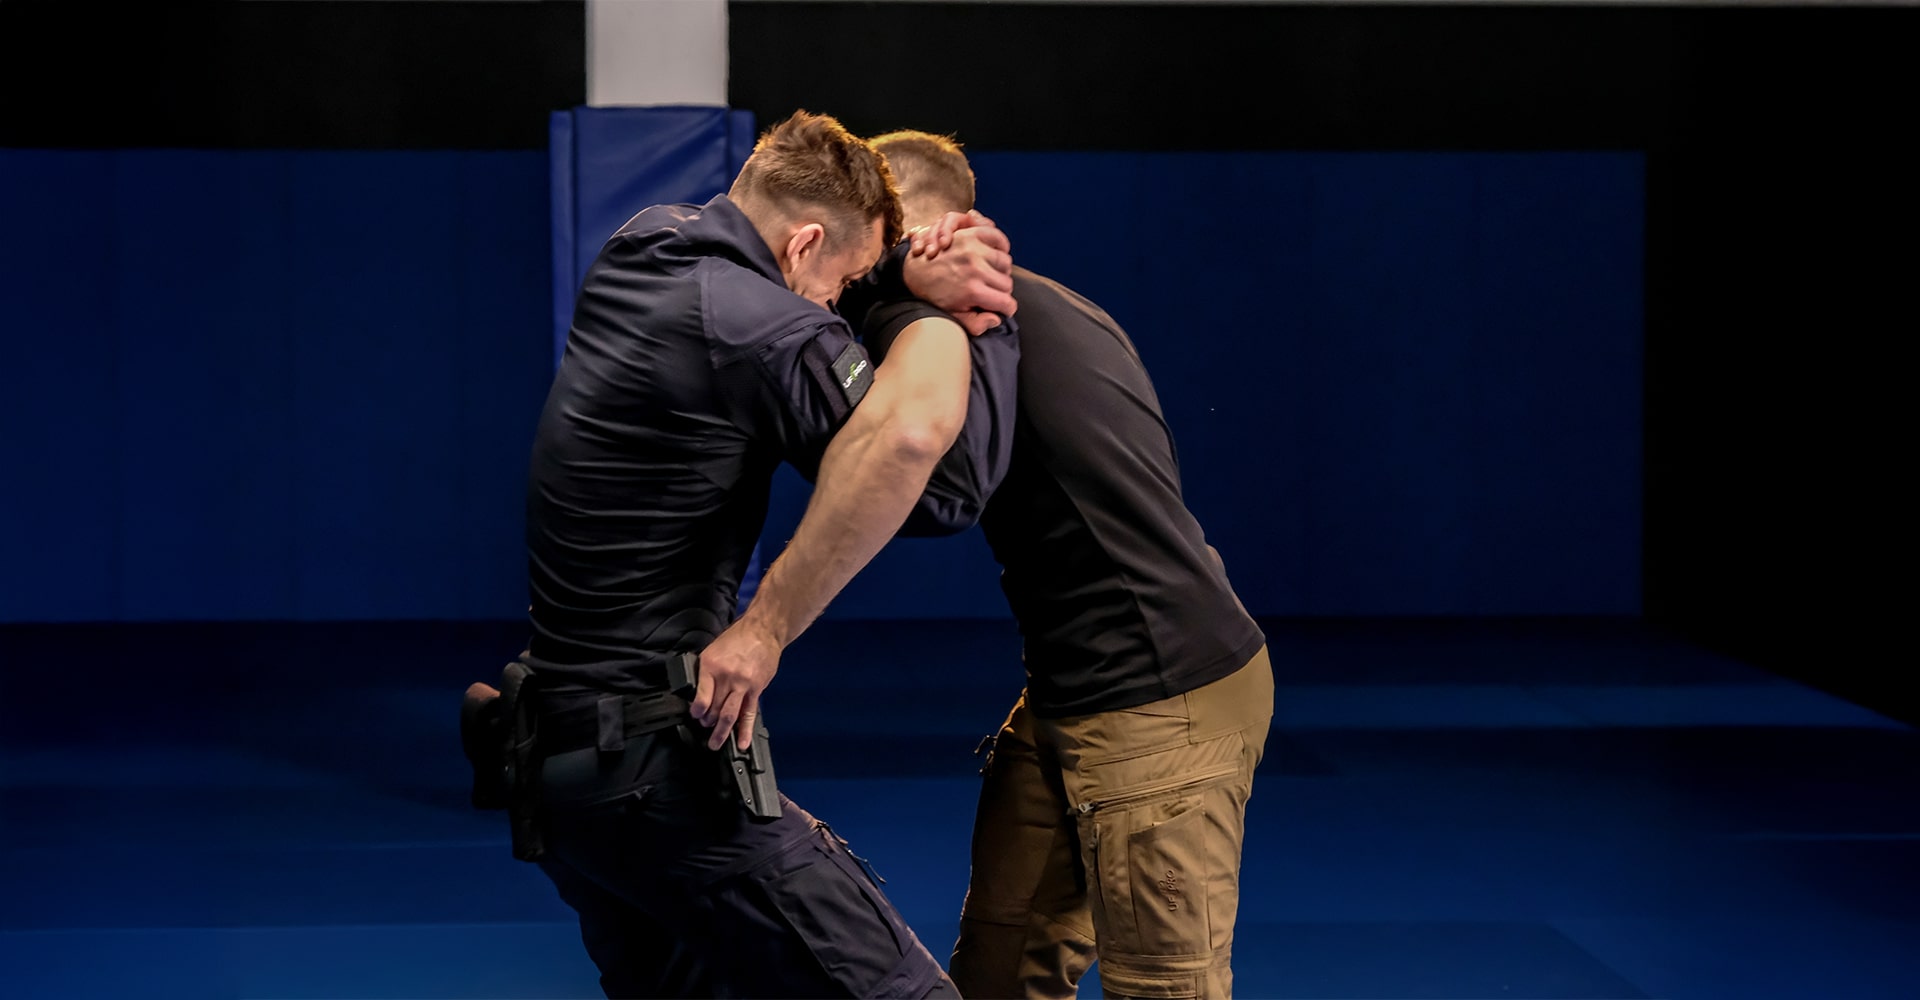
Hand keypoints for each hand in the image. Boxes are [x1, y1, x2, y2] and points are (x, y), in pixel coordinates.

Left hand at [689, 618, 782, 750]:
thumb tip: (700, 695)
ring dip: (721, 732)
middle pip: (714, 708)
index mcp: (711, 666)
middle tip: (706, 727)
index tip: (695, 715)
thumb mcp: (713, 651)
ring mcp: (743, 685)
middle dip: (708, 722)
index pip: (701, 697)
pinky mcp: (756, 689)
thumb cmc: (738, 638)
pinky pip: (749, 714)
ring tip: (715, 744)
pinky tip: (742, 742)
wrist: (763, 630)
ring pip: (729, 715)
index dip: (697, 711)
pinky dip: (745, 730)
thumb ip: (706, 673)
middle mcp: (726, 677)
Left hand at [903, 217, 1016, 331]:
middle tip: (992, 292)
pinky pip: (998, 238)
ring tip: (991, 275)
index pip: (1007, 303)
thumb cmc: (934, 296)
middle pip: (1007, 284)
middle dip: (1002, 291)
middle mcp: (976, 270)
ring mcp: (974, 251)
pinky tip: (995, 254)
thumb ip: (976, 323)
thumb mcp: (953, 316)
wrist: (914, 273)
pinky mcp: (971, 236)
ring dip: (1001, 270)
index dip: (1007, 309)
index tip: (1003, 309)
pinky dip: (1001, 245)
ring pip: (1006, 262)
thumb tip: (996, 319)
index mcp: (973, 292)